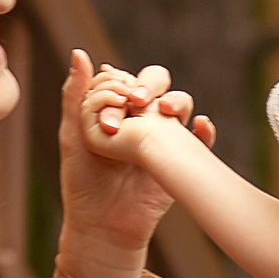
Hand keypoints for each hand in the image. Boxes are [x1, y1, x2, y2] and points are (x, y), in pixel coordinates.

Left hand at [57, 49, 214, 274]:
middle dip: (151, 84)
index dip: (121, 82)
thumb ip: (76, 96)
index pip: (125, 78)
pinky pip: (201, 140)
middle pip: (158, 84)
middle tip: (138, 101)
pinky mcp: (181, 159)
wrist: (103, 225)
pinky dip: (204, 129)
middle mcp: (141, 119)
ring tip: (164, 112)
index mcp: (115, 110)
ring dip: (177, 101)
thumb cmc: (82, 182)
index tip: (115, 99)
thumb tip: (80, 52)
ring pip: (180, 105)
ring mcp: (163, 138)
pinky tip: (199, 126)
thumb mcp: (73, 136)